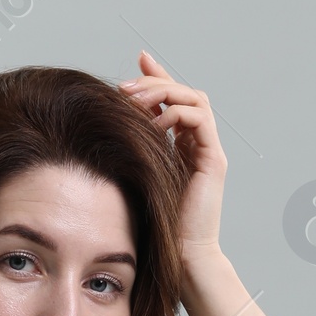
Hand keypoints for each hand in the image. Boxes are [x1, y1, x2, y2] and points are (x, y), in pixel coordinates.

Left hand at [117, 52, 226, 257]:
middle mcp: (198, 144)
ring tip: (134, 99)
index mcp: (181, 146)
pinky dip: (175, 114)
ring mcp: (208, 151)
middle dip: (154, 82)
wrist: (179, 257)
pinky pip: (199, 120)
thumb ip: (127, 151)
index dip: (157, 76)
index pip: (173, 99)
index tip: (137, 59)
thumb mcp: (132, 177)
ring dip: (163, 92)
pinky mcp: (214, 162)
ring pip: (194, 99)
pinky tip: (153, 124)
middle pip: (184, 92)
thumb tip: (102, 127)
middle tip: (122, 88)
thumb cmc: (152, 226)